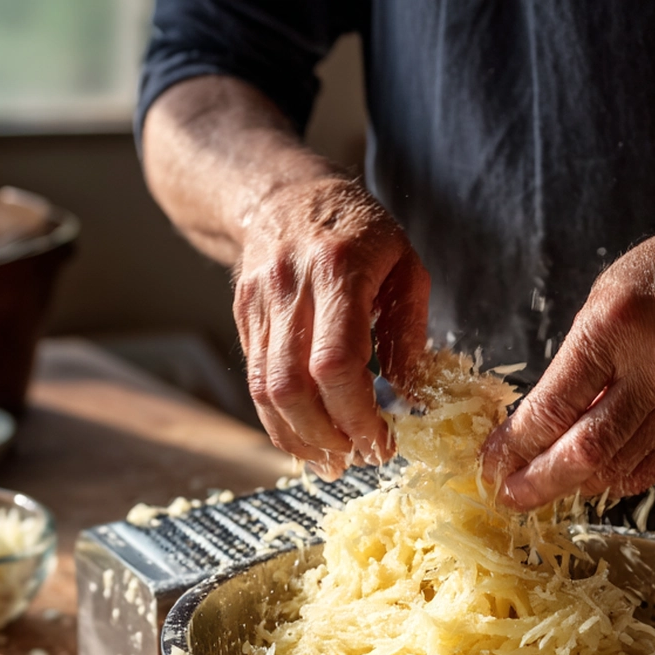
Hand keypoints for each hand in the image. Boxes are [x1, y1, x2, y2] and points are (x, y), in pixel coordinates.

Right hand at [234, 176, 429, 474]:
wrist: (283, 192)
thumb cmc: (358, 230)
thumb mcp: (405, 265)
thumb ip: (409, 330)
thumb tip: (411, 395)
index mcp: (337, 270)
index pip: (335, 363)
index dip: (357, 414)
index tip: (383, 441)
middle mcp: (289, 289)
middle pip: (291, 387)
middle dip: (327, 436)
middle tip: (359, 458)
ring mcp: (258, 305)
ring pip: (264, 392)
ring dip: (299, 439)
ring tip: (333, 461)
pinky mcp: (243, 320)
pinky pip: (254, 383)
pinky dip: (280, 422)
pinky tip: (308, 440)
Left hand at [480, 227, 654, 508]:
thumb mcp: (601, 303)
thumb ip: (571, 369)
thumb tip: (531, 434)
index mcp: (618, 325)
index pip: (554, 406)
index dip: (516, 445)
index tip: (491, 464)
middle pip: (587, 451)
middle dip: (539, 482)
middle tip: (509, 496)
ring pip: (619, 468)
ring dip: (574, 483)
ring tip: (547, 484)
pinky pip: (654, 467)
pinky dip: (617, 475)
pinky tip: (596, 471)